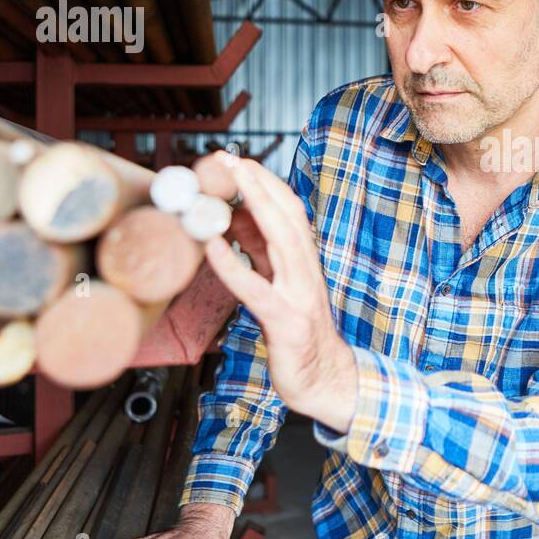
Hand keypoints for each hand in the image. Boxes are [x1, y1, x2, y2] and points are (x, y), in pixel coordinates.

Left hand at [201, 154, 354, 424]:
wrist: (327, 380)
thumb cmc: (299, 334)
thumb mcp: (280, 286)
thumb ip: (262, 255)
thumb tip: (234, 222)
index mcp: (305, 261)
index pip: (289, 210)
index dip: (266, 182)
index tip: (239, 160)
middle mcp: (307, 270)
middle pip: (286, 215)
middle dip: (258, 183)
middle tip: (229, 158)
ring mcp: (299, 294)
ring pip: (279, 239)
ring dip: (253, 206)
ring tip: (226, 184)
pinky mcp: (286, 321)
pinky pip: (256, 288)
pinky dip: (233, 265)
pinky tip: (212, 247)